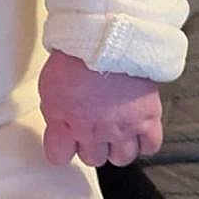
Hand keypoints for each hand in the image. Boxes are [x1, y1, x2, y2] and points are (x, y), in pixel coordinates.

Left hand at [39, 50, 163, 167]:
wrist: (106, 39)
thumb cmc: (75, 57)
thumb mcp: (48, 86)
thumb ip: (54, 113)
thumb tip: (59, 126)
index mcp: (65, 125)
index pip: (59, 157)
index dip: (62, 149)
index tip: (66, 142)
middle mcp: (93, 133)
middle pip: (92, 159)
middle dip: (92, 146)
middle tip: (94, 129)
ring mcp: (122, 129)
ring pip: (121, 158)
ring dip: (118, 147)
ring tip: (116, 131)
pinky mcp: (147, 119)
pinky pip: (150, 146)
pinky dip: (145, 142)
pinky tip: (139, 132)